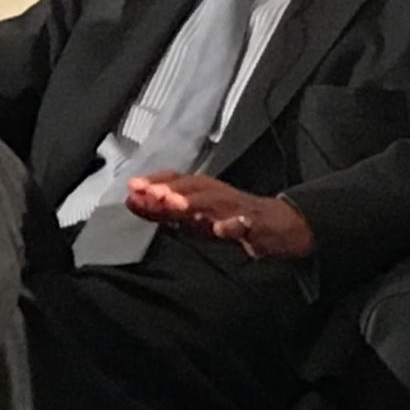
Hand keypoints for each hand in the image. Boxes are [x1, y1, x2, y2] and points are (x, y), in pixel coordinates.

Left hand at [124, 173, 314, 259]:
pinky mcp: (256, 224)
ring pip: (215, 200)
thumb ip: (161, 212)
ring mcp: (236, 208)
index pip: (175, 179)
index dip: (154, 181)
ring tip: (176, 205)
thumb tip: (131, 201)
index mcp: (201, 191)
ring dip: (194, 201)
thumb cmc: (230, 219)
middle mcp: (216, 195)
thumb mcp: (192, 217)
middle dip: (170, 188)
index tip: (133, 186)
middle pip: (193, 185)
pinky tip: (221, 229)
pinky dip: (233, 225)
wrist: (279, 227)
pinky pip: (244, 224)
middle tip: (151, 193)